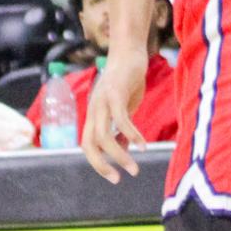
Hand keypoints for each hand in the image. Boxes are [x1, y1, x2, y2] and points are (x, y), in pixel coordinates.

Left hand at [82, 47, 147, 183]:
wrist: (129, 51)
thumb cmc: (127, 81)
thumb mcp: (124, 108)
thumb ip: (120, 127)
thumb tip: (122, 148)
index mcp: (95, 114)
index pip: (87, 144)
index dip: (97, 162)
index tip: (114, 177)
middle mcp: (94, 108)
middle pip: (89, 143)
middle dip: (102, 164)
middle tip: (119, 179)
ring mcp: (102, 100)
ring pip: (103, 134)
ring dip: (119, 154)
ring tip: (135, 167)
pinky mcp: (115, 92)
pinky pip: (120, 118)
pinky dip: (131, 133)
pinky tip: (142, 144)